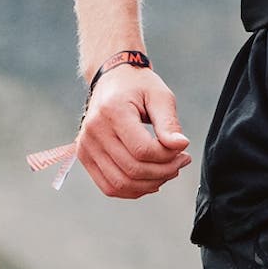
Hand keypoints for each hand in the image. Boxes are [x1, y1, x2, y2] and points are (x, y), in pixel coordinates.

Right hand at [75, 66, 192, 197]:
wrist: (112, 79)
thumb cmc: (139, 85)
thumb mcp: (160, 96)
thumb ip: (169, 123)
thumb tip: (181, 146)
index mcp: (112, 111)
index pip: (142, 150)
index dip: (167, 156)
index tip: (183, 149)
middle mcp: (94, 130)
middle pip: (131, 169)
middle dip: (163, 171)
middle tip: (181, 162)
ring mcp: (85, 146)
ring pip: (119, 183)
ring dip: (149, 184)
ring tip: (168, 171)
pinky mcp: (84, 156)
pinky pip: (108, 186)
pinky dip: (132, 190)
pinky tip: (151, 180)